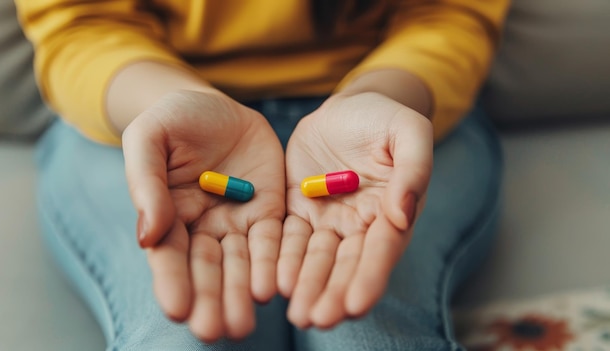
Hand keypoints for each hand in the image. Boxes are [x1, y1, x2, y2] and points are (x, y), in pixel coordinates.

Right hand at [122, 90, 284, 341]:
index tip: (177, 308)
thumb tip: (147, 235)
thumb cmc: (174, 121)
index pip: (169, 255)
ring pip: (240, 264)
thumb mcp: (150, 139)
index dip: (172, 281)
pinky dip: (273, 263)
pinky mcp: (268, 211)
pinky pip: (272, 240)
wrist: (217, 106)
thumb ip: (147, 183)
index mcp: (168, 215)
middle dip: (209, 300)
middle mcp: (203, 228)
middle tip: (214, 331)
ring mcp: (237, 221)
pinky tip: (274, 286)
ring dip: (241, 293)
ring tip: (243, 323)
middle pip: (206, 270)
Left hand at [278, 92, 432, 328]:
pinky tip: (275, 281)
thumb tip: (403, 214)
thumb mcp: (408, 132)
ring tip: (297, 313)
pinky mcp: (298, 209)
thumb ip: (414, 168)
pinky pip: (288, 238)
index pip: (382, 250)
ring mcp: (327, 220)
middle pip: (347, 264)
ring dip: (307, 286)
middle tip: (318, 319)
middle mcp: (360, 225)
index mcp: (392, 211)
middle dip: (333, 292)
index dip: (369, 277)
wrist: (347, 109)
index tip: (355, 304)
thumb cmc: (384, 119)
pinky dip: (283, 260)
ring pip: (316, 259)